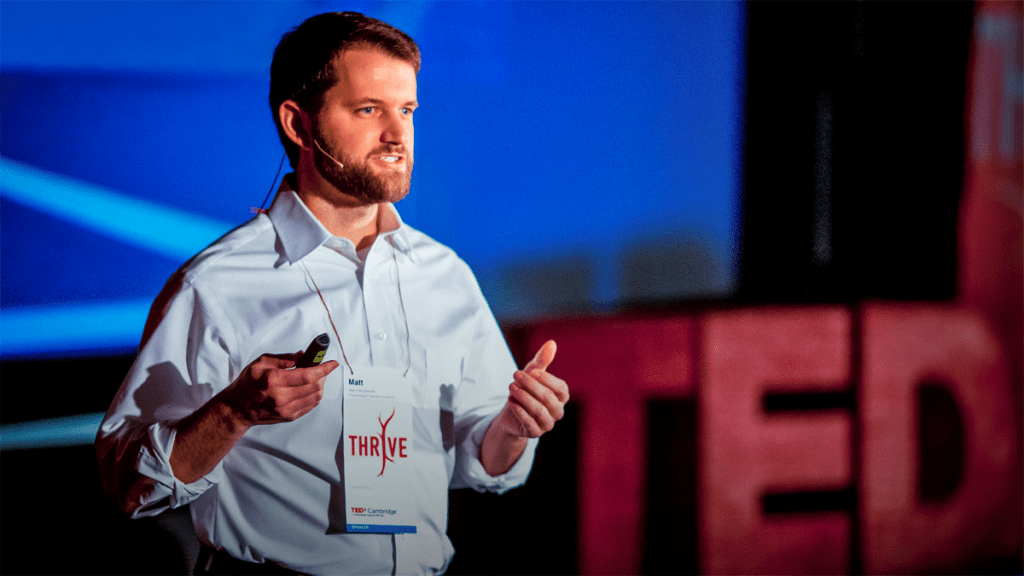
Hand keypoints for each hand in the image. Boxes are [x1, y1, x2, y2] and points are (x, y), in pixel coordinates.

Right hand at [219, 352, 338, 426]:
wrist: (237, 409)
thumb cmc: (247, 384)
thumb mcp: (261, 363)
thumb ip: (284, 358)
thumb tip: (303, 355)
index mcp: (274, 380)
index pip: (308, 375)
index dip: (324, 369)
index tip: (333, 363)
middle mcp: (281, 397)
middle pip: (315, 386)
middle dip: (322, 375)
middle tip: (320, 368)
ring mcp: (286, 409)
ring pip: (316, 397)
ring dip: (320, 386)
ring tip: (314, 378)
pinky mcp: (288, 417)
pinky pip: (310, 406)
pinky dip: (314, 396)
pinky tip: (309, 389)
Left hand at [496, 340, 569, 437]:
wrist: (511, 412)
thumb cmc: (526, 389)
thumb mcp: (532, 373)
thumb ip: (542, 360)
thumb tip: (551, 343)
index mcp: (561, 396)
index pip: (561, 388)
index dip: (547, 379)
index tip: (532, 371)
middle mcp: (558, 411)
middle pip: (548, 398)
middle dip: (531, 385)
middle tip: (515, 374)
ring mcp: (548, 423)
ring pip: (539, 411)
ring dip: (524, 397)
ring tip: (511, 387)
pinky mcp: (535, 433)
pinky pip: (530, 423)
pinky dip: (520, 412)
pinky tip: (510, 401)